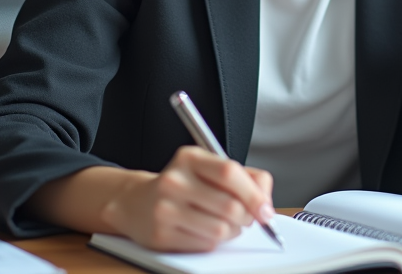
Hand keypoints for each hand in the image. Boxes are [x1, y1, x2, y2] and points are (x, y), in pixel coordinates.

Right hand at [106, 147, 274, 251]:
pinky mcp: (161, 235)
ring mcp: (165, 209)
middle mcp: (174, 180)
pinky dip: (214, 241)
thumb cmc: (182, 185)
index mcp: (190, 158)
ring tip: (225, 224)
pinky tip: (205, 231)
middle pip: (229, 206)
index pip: (229, 173)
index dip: (254, 194)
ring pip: (220, 229)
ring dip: (232, 232)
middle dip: (247, 217)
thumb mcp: (209, 168)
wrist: (136, 203)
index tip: (265, 210)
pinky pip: (205, 244)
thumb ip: (244, 177)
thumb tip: (266, 203)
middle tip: (246, 218)